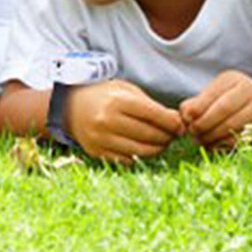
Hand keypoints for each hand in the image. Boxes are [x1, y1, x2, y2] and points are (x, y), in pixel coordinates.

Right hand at [64, 79, 183, 162]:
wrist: (71, 106)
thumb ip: (150, 105)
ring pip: (143, 152)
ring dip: (158, 148)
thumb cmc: (104, 95)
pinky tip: (143, 147)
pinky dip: (140, 156)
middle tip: (173, 135)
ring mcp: (102, 138)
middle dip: (167, 136)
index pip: (154, 115)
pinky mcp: (98, 152)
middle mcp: (108, 120)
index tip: (181, 125)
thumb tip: (177, 123)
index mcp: (116, 100)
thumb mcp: (125, 90)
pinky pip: (129, 160)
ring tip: (161, 142)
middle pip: (151, 135)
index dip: (172, 122)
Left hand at [179, 70, 251, 148]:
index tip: (186, 119)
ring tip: (201, 141)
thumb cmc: (236, 106)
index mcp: (233, 79)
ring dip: (213, 135)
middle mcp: (249, 89)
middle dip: (205, 123)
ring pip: (233, 124)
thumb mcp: (217, 99)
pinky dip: (225, 144)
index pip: (212, 94)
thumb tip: (184, 113)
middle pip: (223, 108)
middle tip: (193, 133)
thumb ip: (199, 103)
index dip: (197, 107)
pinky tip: (214, 146)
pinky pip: (243, 137)